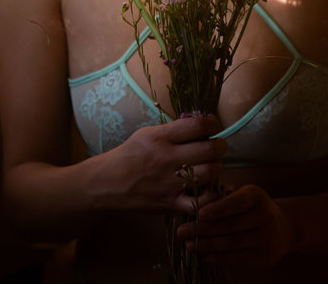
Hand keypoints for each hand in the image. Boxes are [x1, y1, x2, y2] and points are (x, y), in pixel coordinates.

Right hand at [102, 115, 225, 213]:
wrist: (108, 183)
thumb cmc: (130, 154)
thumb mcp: (147, 133)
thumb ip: (173, 130)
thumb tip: (201, 124)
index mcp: (161, 137)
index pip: (197, 125)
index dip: (213, 123)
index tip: (215, 125)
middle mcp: (167, 158)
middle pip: (209, 149)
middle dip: (220, 146)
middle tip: (218, 147)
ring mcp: (169, 182)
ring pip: (210, 173)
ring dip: (216, 168)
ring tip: (212, 166)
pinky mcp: (169, 203)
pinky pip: (199, 203)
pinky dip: (208, 196)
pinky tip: (206, 188)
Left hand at [177, 185, 293, 267]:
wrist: (285, 227)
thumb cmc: (254, 208)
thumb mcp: (244, 195)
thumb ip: (224, 198)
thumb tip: (198, 205)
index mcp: (257, 196)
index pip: (235, 203)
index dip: (217, 209)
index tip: (198, 214)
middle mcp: (264, 216)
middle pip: (230, 225)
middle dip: (203, 229)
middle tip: (182, 232)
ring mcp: (266, 239)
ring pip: (232, 243)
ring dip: (208, 245)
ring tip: (190, 245)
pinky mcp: (264, 257)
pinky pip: (238, 258)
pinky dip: (220, 258)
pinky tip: (206, 255)